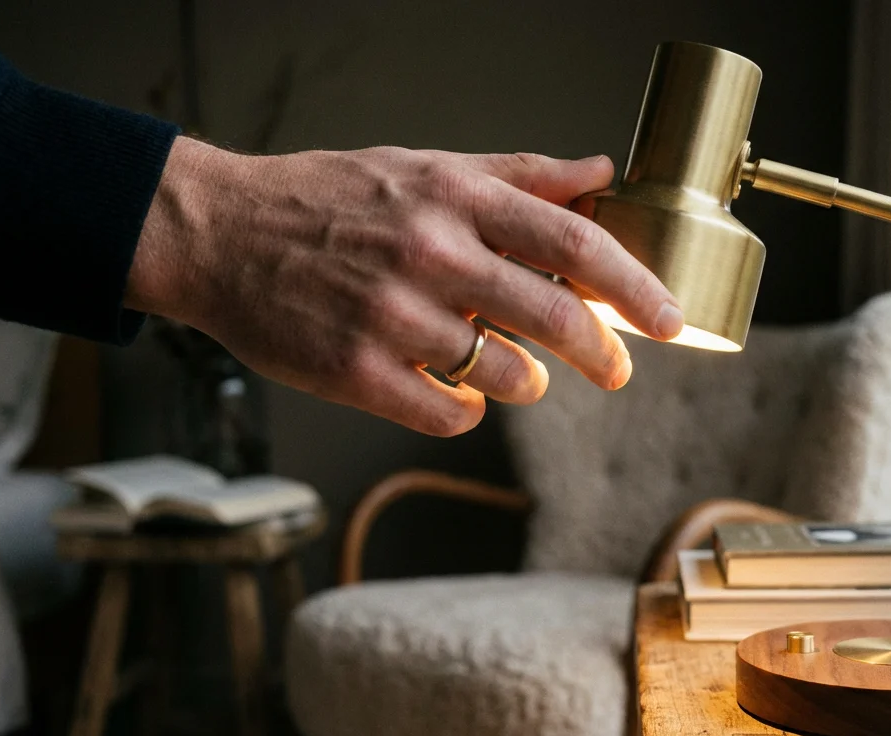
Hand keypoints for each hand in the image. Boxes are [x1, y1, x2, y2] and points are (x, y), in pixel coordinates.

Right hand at [127, 137, 682, 435]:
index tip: (670, 319)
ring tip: (518, 372)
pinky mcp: (356, 373)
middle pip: (555, 315)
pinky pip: (450, 413)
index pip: (574, 239)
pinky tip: (460, 391)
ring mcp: (391, 318)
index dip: (634, 285)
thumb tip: (601, 169)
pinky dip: (470, 410)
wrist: (220, 234)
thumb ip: (519, 175)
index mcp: (455, 197)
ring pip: (509, 374)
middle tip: (617, 369)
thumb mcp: (426, 167)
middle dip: (604, 354)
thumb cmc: (330, 198)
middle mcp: (430, 254)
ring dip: (530, 382)